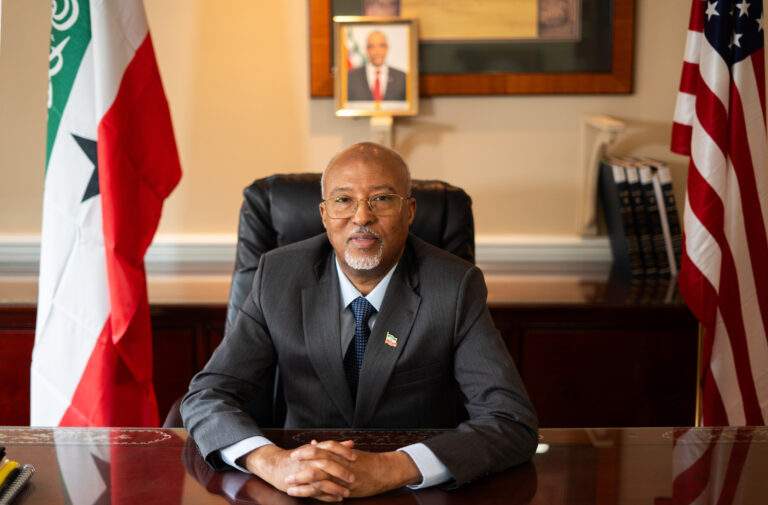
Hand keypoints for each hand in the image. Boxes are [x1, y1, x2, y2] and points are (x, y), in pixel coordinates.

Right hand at [243, 442, 356, 501]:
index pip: (330, 446)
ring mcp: (304, 474)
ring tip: (347, 492)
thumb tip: (351, 443)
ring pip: (321, 481)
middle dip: (340, 472)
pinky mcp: (300, 486)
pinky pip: (316, 493)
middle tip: (352, 478)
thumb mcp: (315, 449)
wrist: (276, 466)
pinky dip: (327, 497)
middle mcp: (308, 460)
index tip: (355, 457)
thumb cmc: (299, 457)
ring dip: (335, 488)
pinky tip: (337, 498)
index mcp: (313, 449)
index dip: (343, 451)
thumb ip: (333, 447)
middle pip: (326, 464)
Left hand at [288, 440, 421, 497]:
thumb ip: (329, 448)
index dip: (306, 452)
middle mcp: (342, 465)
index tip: (294, 454)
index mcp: (341, 453)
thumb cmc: (367, 461)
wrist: (386, 471)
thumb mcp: (348, 452)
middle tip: (288, 472)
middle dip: (301, 470)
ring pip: (321, 481)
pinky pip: (329, 493)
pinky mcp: (347, 490)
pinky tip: (306, 496)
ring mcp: (344, 479)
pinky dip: (316, 495)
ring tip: (290, 487)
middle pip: (318, 465)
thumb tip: (313, 443)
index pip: (321, 450)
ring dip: (304, 485)